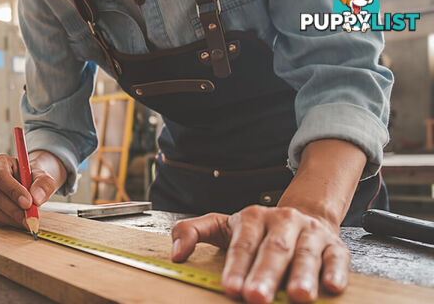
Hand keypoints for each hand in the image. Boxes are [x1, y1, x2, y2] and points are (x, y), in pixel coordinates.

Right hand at [0, 151, 66, 226]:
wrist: (25, 182)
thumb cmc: (31, 176)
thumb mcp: (42, 175)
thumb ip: (43, 184)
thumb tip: (37, 198)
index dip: (13, 191)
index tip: (28, 202)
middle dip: (15, 209)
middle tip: (31, 217)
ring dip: (12, 218)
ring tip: (28, 220)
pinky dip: (6, 222)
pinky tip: (18, 220)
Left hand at [171, 206, 348, 303]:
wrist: (301, 218)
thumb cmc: (256, 230)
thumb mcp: (221, 226)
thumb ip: (193, 232)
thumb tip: (175, 254)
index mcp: (252, 217)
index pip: (242, 243)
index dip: (237, 266)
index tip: (229, 287)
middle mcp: (283, 221)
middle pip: (274, 249)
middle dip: (265, 275)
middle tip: (256, 297)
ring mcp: (310, 232)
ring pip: (306, 254)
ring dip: (303, 275)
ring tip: (298, 296)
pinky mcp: (334, 245)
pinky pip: (337, 257)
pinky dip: (336, 271)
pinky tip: (332, 286)